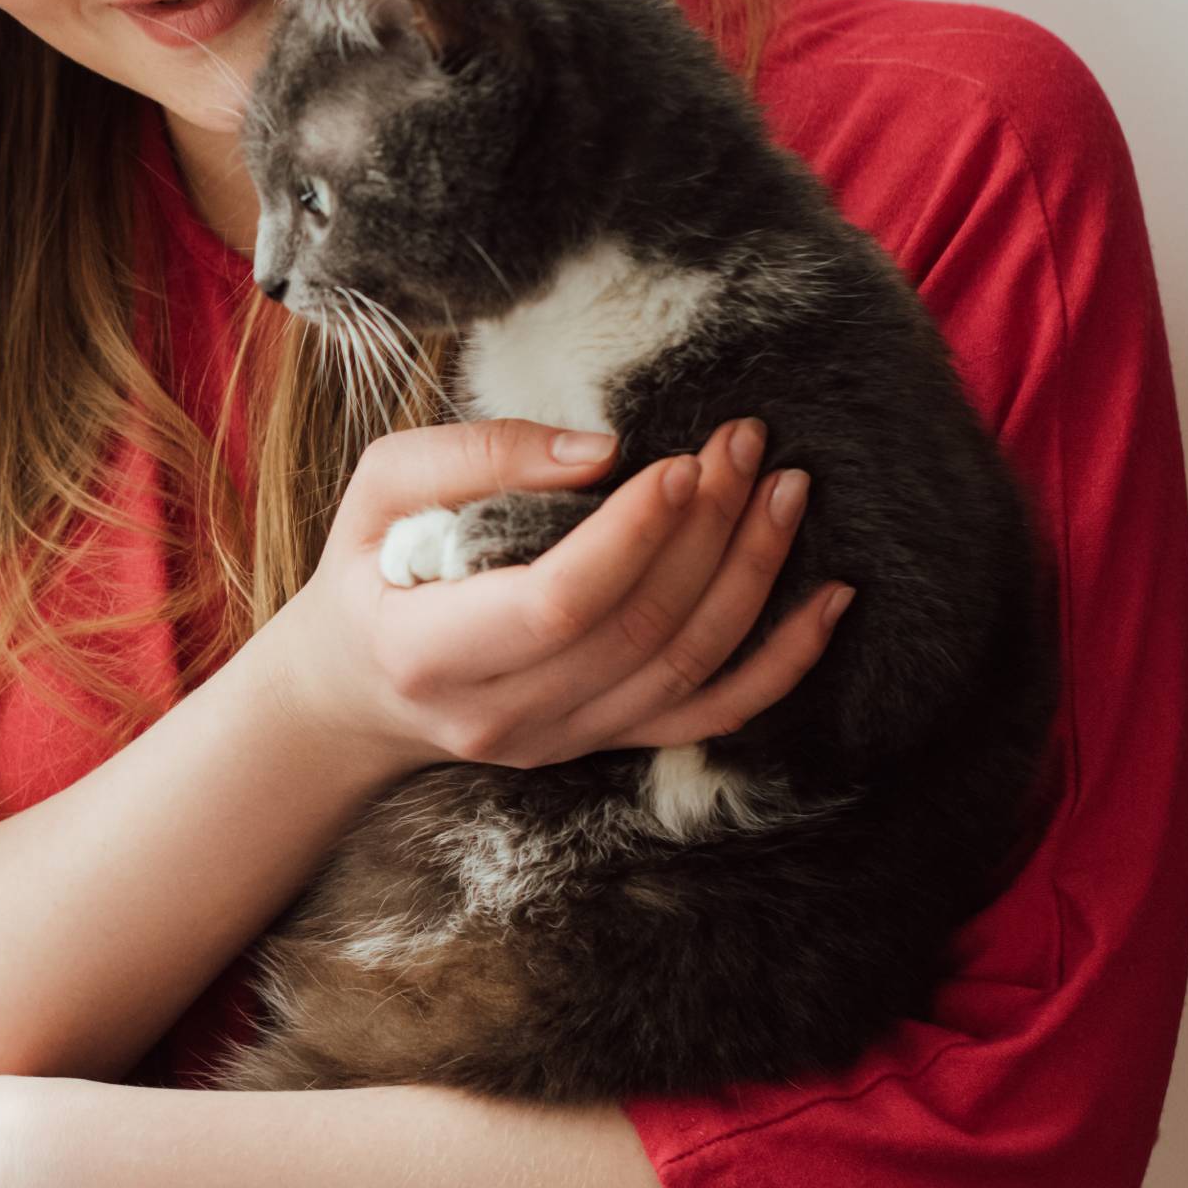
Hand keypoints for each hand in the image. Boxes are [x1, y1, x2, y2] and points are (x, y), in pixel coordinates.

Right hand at [251, 414, 851, 770]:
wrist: (355, 690)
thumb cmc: (368, 568)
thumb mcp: (380, 488)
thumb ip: (476, 457)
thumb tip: (601, 450)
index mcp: (428, 651)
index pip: (553, 605)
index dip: (629, 538)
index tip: (677, 464)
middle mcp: (502, 716)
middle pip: (637, 632)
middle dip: (707, 532)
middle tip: (744, 445)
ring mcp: (561, 741)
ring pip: (686, 669)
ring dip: (752, 577)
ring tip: (784, 490)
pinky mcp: (605, 742)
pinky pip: (713, 714)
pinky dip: (784, 662)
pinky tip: (832, 598)